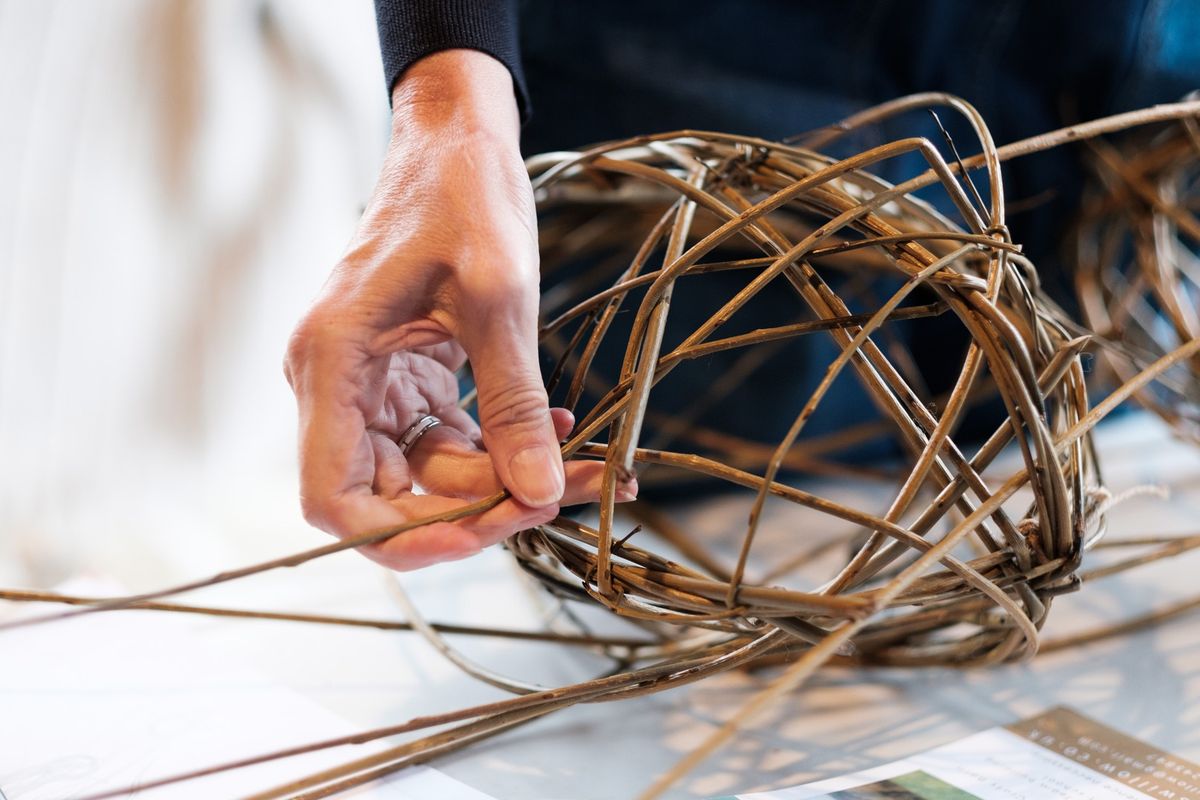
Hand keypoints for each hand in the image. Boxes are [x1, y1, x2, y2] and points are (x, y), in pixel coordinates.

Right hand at [284, 50, 633, 570]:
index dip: (403, 537)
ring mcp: (371, 384)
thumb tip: (541, 491)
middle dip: (482, 506)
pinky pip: (450, 440)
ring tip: (588, 462)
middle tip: (563, 491)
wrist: (454, 140)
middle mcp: (338, 385)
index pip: (335, 500)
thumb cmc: (461, 195)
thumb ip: (513, 402)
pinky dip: (503, 445)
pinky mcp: (406, 378)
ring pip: (432, 474)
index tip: (485, 531)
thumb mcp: (498, 298)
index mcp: (331, 363)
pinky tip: (559, 429)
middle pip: (395, 496)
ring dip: (508, 478)